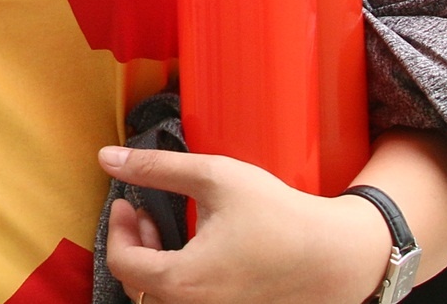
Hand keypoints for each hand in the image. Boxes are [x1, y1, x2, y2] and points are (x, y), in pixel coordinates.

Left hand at [100, 146, 390, 303]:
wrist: (337, 254)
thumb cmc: (281, 217)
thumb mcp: (215, 178)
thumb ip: (156, 167)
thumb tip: (108, 158)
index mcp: (186, 282)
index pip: (122, 263)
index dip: (117, 228)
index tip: (127, 202)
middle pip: (136, 285)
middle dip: (132, 245)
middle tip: (142, 213)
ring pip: (160, 298)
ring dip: (152, 263)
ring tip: (165, 230)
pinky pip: (188, 302)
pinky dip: (178, 278)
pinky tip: (194, 249)